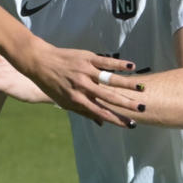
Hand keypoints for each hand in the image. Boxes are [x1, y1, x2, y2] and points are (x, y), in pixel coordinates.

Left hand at [22, 41, 139, 126]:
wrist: (40, 62)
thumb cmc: (52, 85)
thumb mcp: (64, 102)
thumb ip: (84, 112)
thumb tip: (101, 124)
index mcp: (77, 100)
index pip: (101, 112)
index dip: (117, 119)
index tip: (131, 124)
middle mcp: (82, 86)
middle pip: (109, 97)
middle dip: (127, 104)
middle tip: (142, 108)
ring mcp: (85, 71)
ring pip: (110, 79)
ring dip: (127, 85)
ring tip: (141, 89)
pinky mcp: (86, 58)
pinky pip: (106, 62)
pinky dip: (119, 64)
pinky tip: (132, 67)